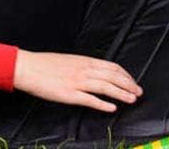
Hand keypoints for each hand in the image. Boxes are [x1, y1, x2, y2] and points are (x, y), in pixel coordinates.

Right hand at [13, 49, 141, 111]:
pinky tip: (112, 108)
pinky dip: (102, 104)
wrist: (29, 68)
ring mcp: (77, 82)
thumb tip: (97, 72)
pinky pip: (90, 100)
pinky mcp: (69, 94)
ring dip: (121, 93)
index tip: (133, 82)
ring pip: (105, 87)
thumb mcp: (69, 60)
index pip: (111, 66)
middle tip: (139, 92)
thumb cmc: (46, 64)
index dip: (125, 75)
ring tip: (132, 99)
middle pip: (112, 76)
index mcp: (84, 60)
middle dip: (128, 85)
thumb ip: (83, 66)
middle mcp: (83, 69)